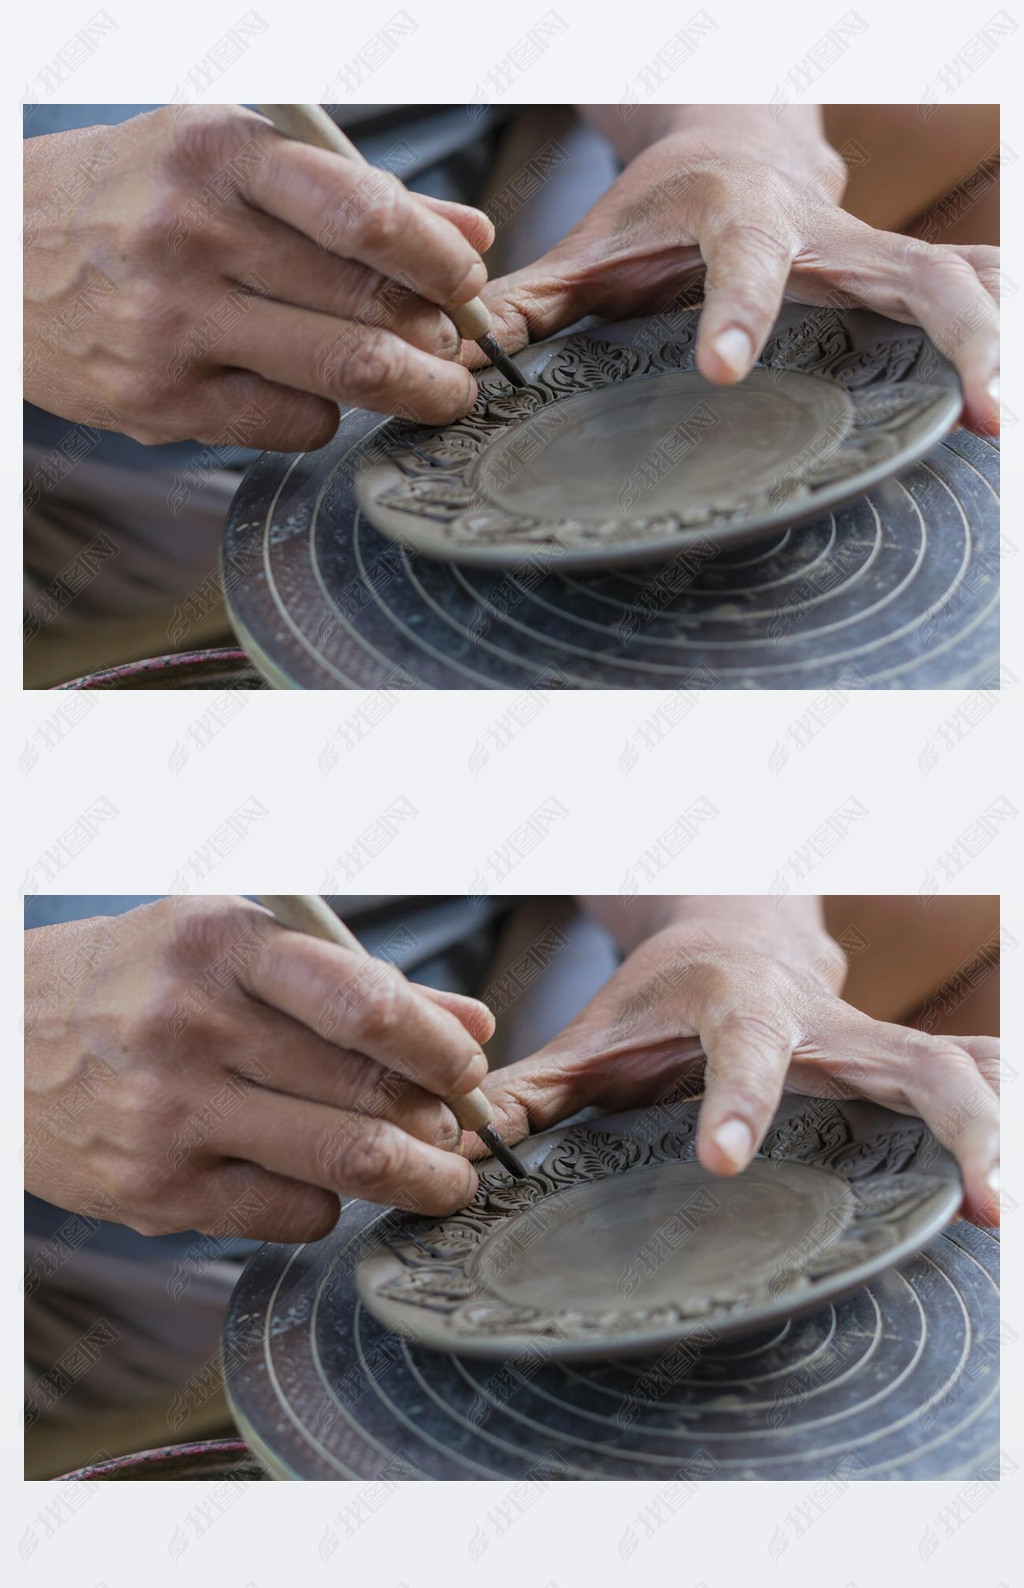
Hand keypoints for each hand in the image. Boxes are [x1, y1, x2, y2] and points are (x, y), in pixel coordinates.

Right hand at [23, 106, 493, 448]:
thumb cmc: (125, 200)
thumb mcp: (223, 162)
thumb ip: (350, 195)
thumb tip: (468, 231)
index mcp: (218, 153)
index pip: (366, 214)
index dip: (440, 260)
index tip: (468, 282)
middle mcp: (194, 235)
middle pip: (368, 302)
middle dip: (442, 337)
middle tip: (462, 351)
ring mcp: (174, 324)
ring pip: (345, 372)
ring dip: (416, 390)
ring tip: (437, 389)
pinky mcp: (162, 400)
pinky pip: (294, 423)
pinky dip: (330, 416)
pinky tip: (323, 397)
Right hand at [24, 897, 493, 1239]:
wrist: (0, 1035)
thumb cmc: (137, 978)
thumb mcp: (233, 943)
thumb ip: (353, 980)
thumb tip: (467, 1024)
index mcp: (222, 944)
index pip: (366, 1004)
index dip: (439, 1048)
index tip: (470, 1068)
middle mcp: (193, 1026)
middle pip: (364, 1092)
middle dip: (442, 1123)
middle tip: (466, 1133)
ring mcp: (170, 1114)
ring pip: (340, 1162)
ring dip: (415, 1178)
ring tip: (441, 1178)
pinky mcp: (154, 1190)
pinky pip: (289, 1212)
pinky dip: (332, 1204)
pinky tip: (333, 1185)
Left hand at [473, 128, 998, 433]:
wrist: (736, 139)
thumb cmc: (662, 205)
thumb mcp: (595, 245)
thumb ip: (532, 302)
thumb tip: (460, 361)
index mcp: (737, 215)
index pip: (745, 258)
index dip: (740, 309)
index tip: (724, 367)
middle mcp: (823, 232)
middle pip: (907, 273)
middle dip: (948, 337)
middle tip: (976, 413)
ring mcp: (873, 251)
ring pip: (957, 283)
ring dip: (993, 344)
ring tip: (1004, 423)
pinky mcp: (901, 270)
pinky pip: (965, 289)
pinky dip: (995, 330)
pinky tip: (1004, 397)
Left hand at [482, 922, 999, 1225]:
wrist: (733, 931)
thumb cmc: (664, 994)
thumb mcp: (596, 1034)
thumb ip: (533, 1090)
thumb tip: (458, 1148)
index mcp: (738, 1005)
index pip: (745, 1050)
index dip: (739, 1101)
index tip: (723, 1158)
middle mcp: (822, 1022)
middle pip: (906, 1062)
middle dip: (948, 1125)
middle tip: (975, 1204)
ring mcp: (873, 1039)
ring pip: (958, 1070)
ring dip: (994, 1130)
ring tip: (1002, 1212)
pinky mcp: (901, 1058)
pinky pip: (971, 1075)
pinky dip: (1001, 1113)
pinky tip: (1006, 1178)